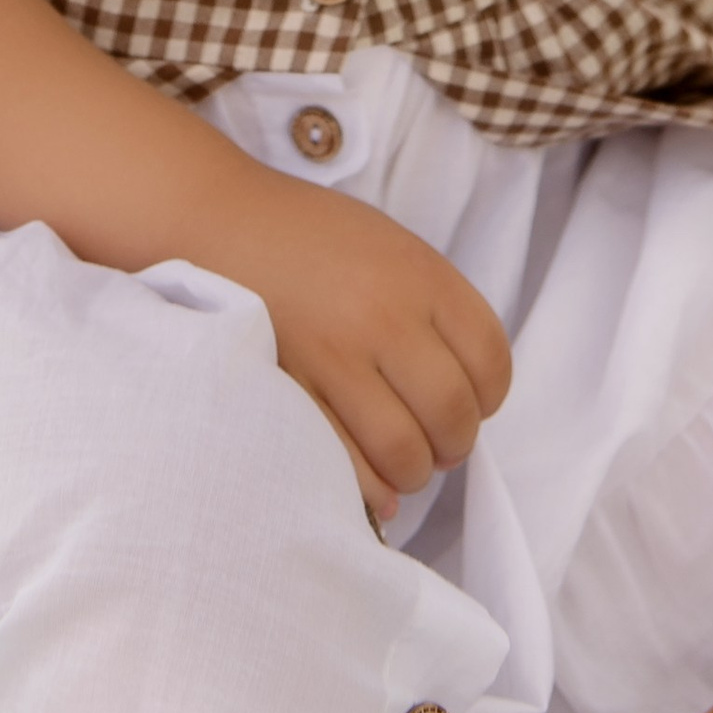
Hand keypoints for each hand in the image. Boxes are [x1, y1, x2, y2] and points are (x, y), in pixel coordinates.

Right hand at [218, 168, 512, 521]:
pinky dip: (370, 490)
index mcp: (422, 276)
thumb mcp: (392, 247)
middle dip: (453, 444)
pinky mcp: (290, 390)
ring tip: (402, 461)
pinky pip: (346, 463)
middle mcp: (386, 317)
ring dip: (413, 472)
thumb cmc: (311, 237)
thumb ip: (434, 309)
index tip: (469, 404)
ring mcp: (335, 357)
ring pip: (404, 452)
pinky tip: (375, 487)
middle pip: (453, 415)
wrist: (221, 222)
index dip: (487, 399)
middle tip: (436, 443)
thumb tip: (466, 393)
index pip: (491, 362)